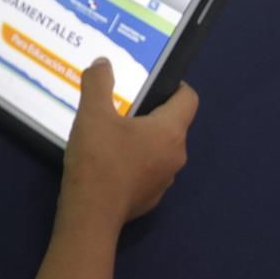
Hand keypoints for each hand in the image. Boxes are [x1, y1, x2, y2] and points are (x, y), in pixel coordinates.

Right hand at [56, 61, 194, 232]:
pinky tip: (108, 163)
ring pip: (160, 149)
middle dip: (150, 112)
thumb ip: (98, 83)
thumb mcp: (93, 114)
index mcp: (170, 130)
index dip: (174, 86)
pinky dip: (134, 163)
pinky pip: (148, 171)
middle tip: (121, 106)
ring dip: (142, 140)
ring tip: (111, 134)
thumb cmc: (98, 159)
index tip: (151, 82)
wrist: (91, 214)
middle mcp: (176, 155)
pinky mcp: (151, 199)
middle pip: (172, 124)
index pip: (189, 98)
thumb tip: (103, 64)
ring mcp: (166, 180)